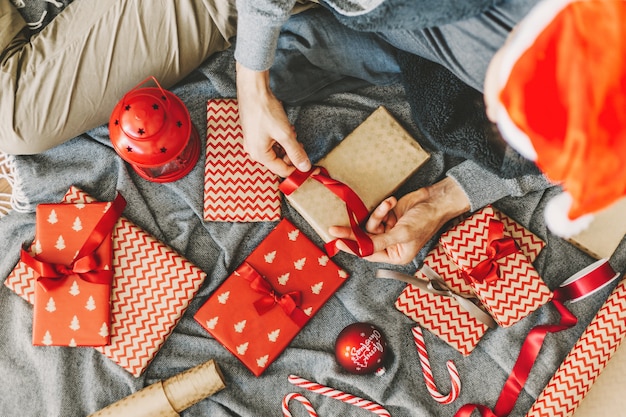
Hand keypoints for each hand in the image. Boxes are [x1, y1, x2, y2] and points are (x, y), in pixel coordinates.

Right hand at [235, 62, 310, 176]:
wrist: (253, 90)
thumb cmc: (265, 110)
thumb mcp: (285, 134)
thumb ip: (295, 152)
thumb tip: (304, 167)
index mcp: (259, 155)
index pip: (282, 170)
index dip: (297, 169)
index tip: (310, 166)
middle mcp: (253, 151)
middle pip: (278, 160)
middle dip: (291, 153)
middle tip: (300, 144)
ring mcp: (252, 141)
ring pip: (275, 150)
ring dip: (286, 144)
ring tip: (291, 132)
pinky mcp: (254, 132)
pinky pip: (269, 142)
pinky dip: (279, 138)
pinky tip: (285, 128)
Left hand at [328, 177, 470, 263]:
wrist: (435, 200)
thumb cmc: (424, 221)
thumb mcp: (401, 234)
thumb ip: (379, 242)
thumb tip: (360, 249)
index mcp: (396, 255)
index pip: (369, 254)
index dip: (353, 248)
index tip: (338, 241)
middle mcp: (391, 245)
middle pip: (366, 240)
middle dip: (355, 232)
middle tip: (335, 229)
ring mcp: (389, 230)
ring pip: (371, 225)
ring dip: (379, 214)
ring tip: (389, 205)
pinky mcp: (389, 217)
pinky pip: (378, 214)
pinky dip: (383, 207)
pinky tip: (392, 202)